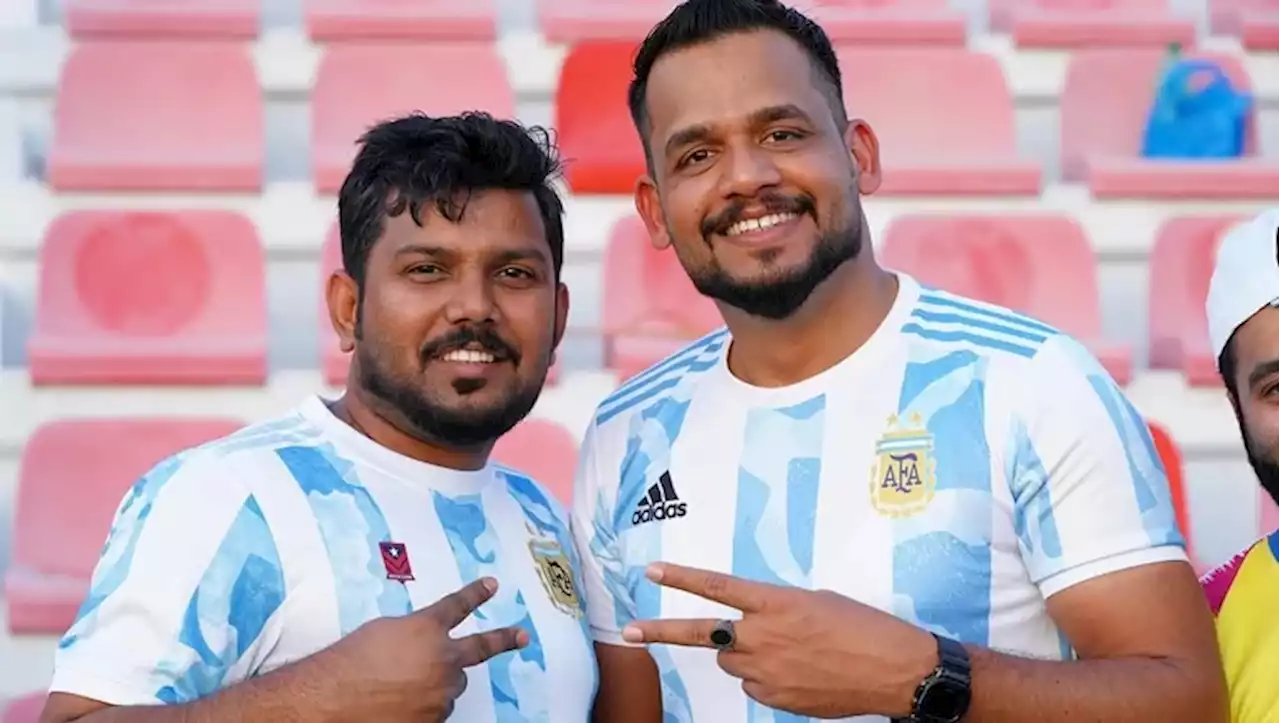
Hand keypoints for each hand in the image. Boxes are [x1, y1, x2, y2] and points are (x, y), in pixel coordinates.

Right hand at [322, 577, 527, 721]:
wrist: (332, 700)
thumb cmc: (348, 663)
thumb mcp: (382, 632)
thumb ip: (412, 634)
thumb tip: (422, 643)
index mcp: (427, 628)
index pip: (457, 605)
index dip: (476, 594)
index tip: (492, 585)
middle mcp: (443, 658)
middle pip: (477, 649)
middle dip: (500, 640)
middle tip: (521, 636)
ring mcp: (443, 692)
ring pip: (452, 686)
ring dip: (438, 684)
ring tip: (403, 687)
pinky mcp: (435, 719)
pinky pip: (437, 711)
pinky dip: (424, 708)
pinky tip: (399, 706)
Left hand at [621, 563, 937, 718]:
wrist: (895, 671)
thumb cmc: (863, 626)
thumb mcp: (816, 601)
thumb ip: (776, 611)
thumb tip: (751, 628)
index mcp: (776, 603)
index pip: (717, 587)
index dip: (682, 578)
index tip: (652, 571)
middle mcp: (764, 637)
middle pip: (704, 634)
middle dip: (664, 631)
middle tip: (628, 631)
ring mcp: (767, 672)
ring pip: (732, 661)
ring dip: (744, 654)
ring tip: (787, 651)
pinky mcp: (776, 700)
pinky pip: (755, 686)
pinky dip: (768, 678)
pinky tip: (802, 673)